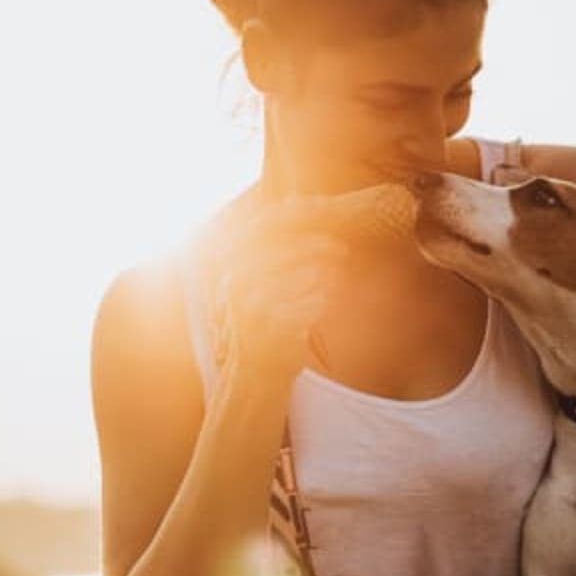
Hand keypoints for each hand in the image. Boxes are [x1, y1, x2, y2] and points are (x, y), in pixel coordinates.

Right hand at [211, 196, 350, 390]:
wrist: (255, 375)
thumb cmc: (265, 319)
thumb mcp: (262, 279)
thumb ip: (277, 242)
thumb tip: (298, 199)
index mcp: (233, 266)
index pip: (268, 227)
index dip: (298, 218)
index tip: (325, 214)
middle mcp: (238, 283)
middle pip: (293, 249)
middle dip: (323, 247)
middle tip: (343, 250)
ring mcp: (255, 305)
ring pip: (310, 275)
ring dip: (324, 280)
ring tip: (322, 287)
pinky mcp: (276, 326)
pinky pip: (316, 302)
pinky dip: (321, 305)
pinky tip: (311, 314)